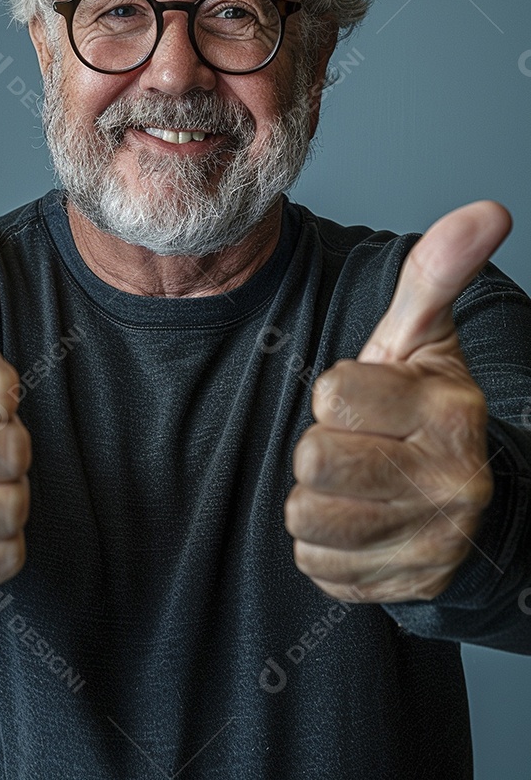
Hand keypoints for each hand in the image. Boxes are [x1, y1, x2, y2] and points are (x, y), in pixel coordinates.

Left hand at [285, 200, 511, 602]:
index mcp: (450, 410)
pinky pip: (316, 565)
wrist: (463, 504)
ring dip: (316, 498)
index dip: (337, 393)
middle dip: (322, 446)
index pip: (332, 392)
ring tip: (354, 485)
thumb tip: (489, 210)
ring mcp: (432, 542)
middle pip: (314, 457)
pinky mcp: (405, 586)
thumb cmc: (422, 410)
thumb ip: (437, 275)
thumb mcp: (423, 340)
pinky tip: (360, 525)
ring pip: (307, 516)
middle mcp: (451, 480)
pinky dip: (325, 546)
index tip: (365, 400)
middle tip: (358, 445)